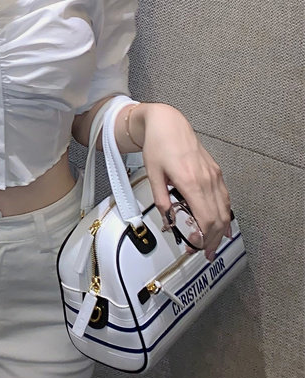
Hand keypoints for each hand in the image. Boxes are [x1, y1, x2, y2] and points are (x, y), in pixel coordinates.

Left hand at [139, 103, 233, 261]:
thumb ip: (161, 199)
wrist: (168, 123)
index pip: (206, 219)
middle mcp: (206, 179)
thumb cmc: (158, 144)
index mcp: (190, 182)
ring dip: (221, 230)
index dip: (203, 237)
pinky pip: (225, 197)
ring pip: (225, 209)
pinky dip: (225, 214)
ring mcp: (213, 175)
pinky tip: (223, 223)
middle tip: (206, 253)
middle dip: (213, 240)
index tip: (196, 247)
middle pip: (218, 218)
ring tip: (214, 244)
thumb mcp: (153, 174)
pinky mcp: (215, 171)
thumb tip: (168, 220)